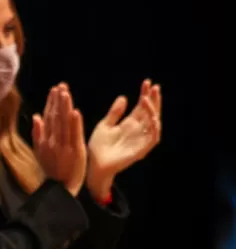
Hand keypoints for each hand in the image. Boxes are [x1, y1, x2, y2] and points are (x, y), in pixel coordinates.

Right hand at [32, 83, 86, 195]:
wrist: (59, 188)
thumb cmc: (51, 170)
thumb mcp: (40, 151)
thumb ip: (38, 133)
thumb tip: (36, 116)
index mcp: (45, 139)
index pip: (48, 117)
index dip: (51, 102)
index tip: (54, 89)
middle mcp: (53, 140)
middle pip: (55, 117)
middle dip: (58, 100)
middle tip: (61, 85)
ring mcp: (64, 145)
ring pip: (64, 122)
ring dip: (65, 107)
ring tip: (65, 93)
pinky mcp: (75, 151)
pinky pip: (74, 134)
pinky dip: (74, 123)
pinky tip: (75, 111)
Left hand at [86, 80, 161, 199]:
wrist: (94, 166)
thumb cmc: (98, 147)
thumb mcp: (105, 125)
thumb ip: (115, 113)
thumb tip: (124, 97)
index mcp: (129, 124)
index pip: (141, 107)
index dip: (145, 95)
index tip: (147, 82)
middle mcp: (138, 131)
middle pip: (150, 112)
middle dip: (153, 99)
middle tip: (154, 86)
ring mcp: (141, 140)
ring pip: (154, 123)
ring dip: (153, 110)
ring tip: (147, 98)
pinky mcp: (141, 150)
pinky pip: (153, 138)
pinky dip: (154, 127)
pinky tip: (151, 116)